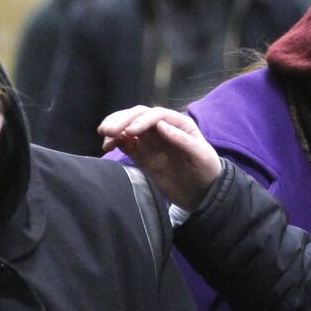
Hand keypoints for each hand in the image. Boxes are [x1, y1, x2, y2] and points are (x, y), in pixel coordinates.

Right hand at [98, 106, 220, 210]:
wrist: (202, 194)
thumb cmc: (206, 171)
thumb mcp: (200, 155)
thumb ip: (181, 140)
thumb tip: (160, 125)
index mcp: (178, 123)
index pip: (156, 116)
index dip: (141, 121)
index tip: (130, 132)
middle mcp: (162, 128)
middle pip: (138, 117)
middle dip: (122, 121)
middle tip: (107, 130)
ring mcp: (151, 141)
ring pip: (129, 128)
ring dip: (115, 129)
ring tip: (104, 136)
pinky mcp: (143, 155)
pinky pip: (127, 144)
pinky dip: (116, 142)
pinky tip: (107, 146)